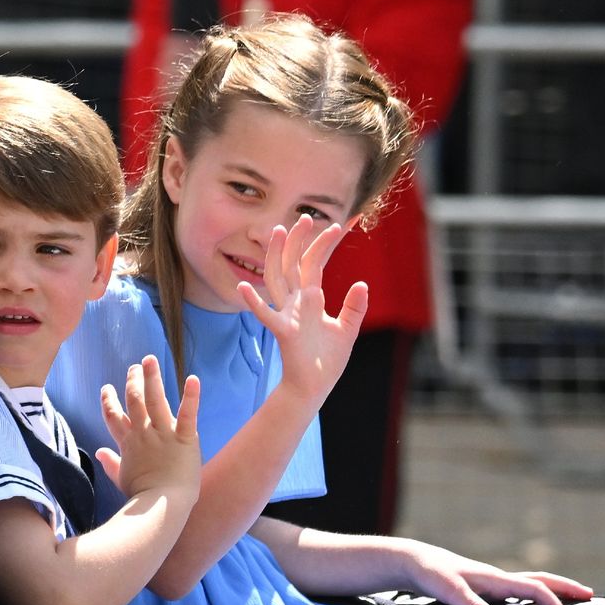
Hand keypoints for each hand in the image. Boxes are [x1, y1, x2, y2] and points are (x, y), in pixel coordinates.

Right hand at [94, 355, 200, 499]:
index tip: (107, 388)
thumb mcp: (121, 478)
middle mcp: (143, 433)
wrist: (160, 506)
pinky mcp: (184, 438)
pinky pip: (187, 413)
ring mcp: (163, 434)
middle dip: (133, 381)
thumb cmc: (142, 496)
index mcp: (128, 443)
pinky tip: (193, 379)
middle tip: (135, 366)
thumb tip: (99, 452)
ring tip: (150, 360)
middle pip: (134, 401)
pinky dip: (191, 396)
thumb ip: (110, 463)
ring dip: (152, 378)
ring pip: (155, 399)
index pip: (113, 416)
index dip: (109, 401)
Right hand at [238, 213, 367, 402]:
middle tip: (306, 216)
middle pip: (293, 264)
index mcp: (310, 300)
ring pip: (278, 279)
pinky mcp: (283, 332)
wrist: (314, 388)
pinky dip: (254, 302)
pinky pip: (266, 315)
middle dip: (299, 240)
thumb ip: (354, 307)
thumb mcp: (347, 330)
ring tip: (278, 232)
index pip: (315, 264)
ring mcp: (287, 315)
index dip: (326, 244)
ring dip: (277, 256)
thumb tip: (361, 283)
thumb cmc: (326, 361)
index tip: (342, 223)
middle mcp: (296, 303)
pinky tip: (243, 287)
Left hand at [399, 539, 594, 604]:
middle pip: (538, 579)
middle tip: (588, 593)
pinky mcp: (482, 586)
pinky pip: (515, 591)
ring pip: (527, 583)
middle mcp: (496, 577)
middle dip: (563, 586)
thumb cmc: (430, 573)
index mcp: (494, 578)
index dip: (551, 601)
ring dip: (549, 590)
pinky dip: (530, 596)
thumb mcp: (448, 590)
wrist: (414, 561)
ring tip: (567, 600)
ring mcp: (490, 581)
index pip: (532, 587)